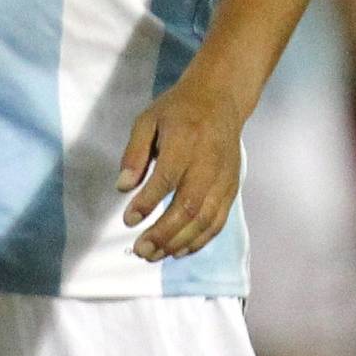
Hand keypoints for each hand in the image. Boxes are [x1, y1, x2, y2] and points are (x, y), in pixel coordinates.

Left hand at [117, 70, 246, 261]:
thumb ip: (134, 152)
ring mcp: (224, 178)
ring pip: (205, 219)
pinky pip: (218, 221)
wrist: (220, 99)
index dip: (147, 202)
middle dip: (163, 233)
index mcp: (185, 141)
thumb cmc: (179, 110)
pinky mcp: (231, 188)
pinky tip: (179, 250)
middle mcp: (208, 163)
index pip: (167, 178)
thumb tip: (123, 187)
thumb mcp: (148, 119)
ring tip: (154, 255)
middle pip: (188, 206)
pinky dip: (199, 240)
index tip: (128, 220)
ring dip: (179, 242)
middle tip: (140, 250)